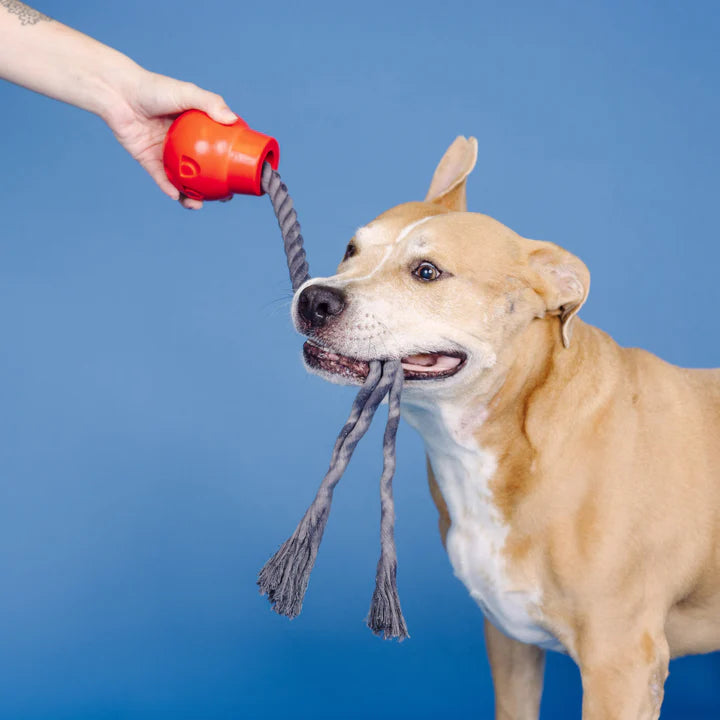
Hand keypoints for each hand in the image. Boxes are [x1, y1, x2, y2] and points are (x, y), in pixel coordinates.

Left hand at [103, 69, 237, 208]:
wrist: (118, 91)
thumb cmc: (153, 87)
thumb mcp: (186, 92)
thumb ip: (210, 103)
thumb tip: (231, 119)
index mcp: (196, 130)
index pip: (218, 150)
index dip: (229, 164)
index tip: (240, 176)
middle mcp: (183, 145)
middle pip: (203, 171)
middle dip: (214, 188)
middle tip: (223, 197)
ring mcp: (166, 154)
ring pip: (183, 180)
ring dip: (191, 196)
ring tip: (197, 204)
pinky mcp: (149, 160)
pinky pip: (161, 178)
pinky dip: (169, 188)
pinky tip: (176, 196)